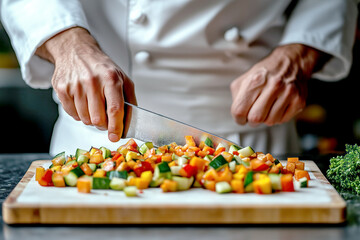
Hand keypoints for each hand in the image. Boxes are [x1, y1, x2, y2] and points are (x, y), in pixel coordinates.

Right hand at [36, 27, 136, 141]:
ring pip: (85, 119)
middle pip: (98, 118)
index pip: (115, 109)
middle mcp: (92, 81)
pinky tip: (82, 102)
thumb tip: (128, 125)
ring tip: (93, 105)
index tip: (115, 136)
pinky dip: (79, 114)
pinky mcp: (62, 89)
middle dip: (103, 124)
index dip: (115, 127)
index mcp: (111, 78)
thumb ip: (129, 101)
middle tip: (104, 118)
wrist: (76, 51)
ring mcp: (75, 85)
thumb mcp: (122, 79)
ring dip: (91, 119)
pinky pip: (72, 114)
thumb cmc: (102, 67)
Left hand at [230, 44, 326, 125]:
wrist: (290, 61)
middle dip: (252, 120)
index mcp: (255, 81)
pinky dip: (278, 117)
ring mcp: (287, 93)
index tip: (241, 117)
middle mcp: (272, 85)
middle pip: (255, 118)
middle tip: (254, 114)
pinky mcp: (299, 100)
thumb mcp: (245, 78)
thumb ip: (237, 97)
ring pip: (270, 121)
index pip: (239, 110)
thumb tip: (238, 115)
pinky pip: (283, 120)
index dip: (238, 118)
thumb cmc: (265, 73)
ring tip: (267, 108)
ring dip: (266, 119)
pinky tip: (277, 107)